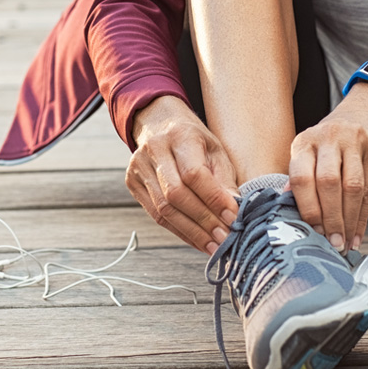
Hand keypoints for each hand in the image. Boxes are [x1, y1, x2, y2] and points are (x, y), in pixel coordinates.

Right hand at [126, 95, 239, 253]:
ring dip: (191, 232)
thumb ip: (224, 179)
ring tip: (213, 245)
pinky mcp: (132, 182)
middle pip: (176, 195)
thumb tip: (235, 210)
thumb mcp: (215, 149)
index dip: (214, 199)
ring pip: (163, 209)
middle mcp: (155, 149)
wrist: (160, 123)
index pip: (194, 173)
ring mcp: (139, 166)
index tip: (233, 217)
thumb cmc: (194, 139)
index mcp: (180, 135)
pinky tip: (196, 240)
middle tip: (225, 238)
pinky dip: (178, 231)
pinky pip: (155, 214)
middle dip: (203, 221)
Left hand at [288, 82, 367, 253]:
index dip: (308, 208)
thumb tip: (285, 210)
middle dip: (330, 218)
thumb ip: (298, 178)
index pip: (301, 177)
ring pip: (352, 187)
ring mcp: (354, 140)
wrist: (364, 113)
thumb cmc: (330, 142)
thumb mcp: (309, 152)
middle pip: (328, 183)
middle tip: (331, 243)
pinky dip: (363, 217)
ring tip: (344, 243)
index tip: (312, 232)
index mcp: (305, 142)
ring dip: (348, 220)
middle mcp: (328, 137)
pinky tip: (357, 234)